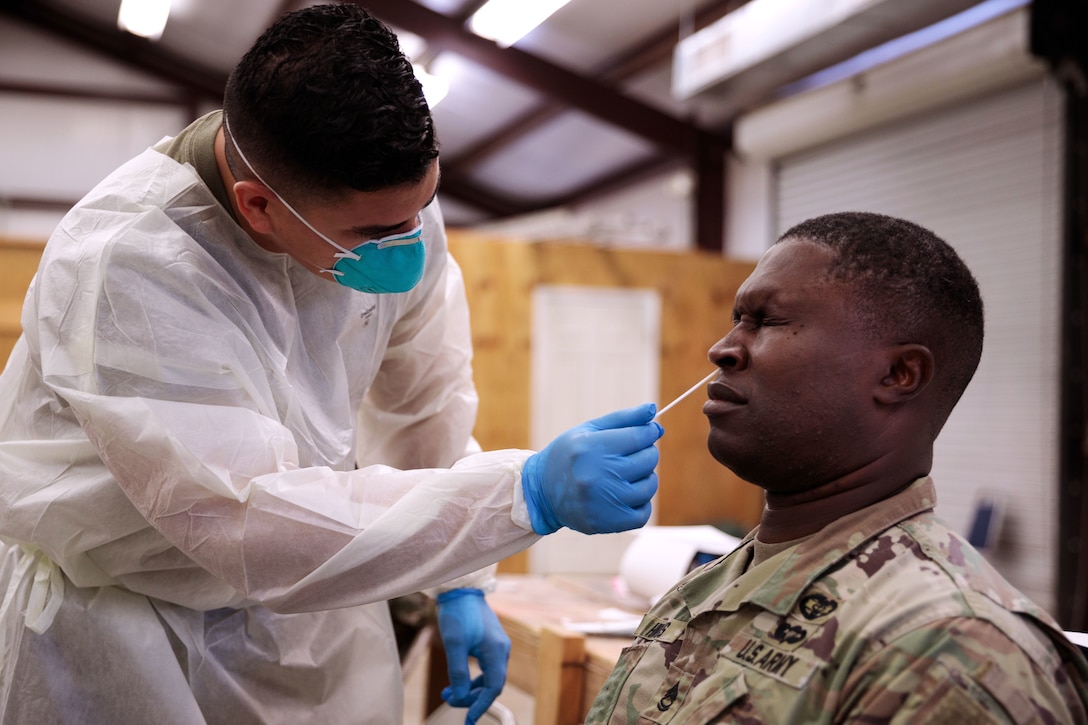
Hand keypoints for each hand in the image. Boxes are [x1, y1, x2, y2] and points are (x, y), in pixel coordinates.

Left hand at [436, 588, 510, 724]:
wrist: (461, 589)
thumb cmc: (458, 612)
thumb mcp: (453, 643)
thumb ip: (458, 671)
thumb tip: (459, 696)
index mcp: (496, 650)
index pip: (494, 688)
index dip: (481, 705)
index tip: (469, 719)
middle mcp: (501, 650)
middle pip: (491, 684)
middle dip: (471, 696)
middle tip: (449, 699)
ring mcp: (497, 646)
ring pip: (488, 677)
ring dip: (470, 688)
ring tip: (448, 692)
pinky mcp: (491, 643)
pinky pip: (486, 668)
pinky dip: (472, 677)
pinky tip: (457, 680)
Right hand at [522, 403, 662, 534]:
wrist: (541, 493)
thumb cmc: (568, 456)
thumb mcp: (588, 431)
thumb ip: (623, 419)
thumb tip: (652, 410)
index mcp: (591, 448)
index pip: (639, 437)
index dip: (649, 432)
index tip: (648, 432)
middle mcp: (597, 475)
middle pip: (647, 460)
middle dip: (646, 453)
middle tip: (633, 453)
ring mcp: (603, 501)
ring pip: (649, 486)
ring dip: (645, 478)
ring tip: (627, 475)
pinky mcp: (607, 522)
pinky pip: (643, 513)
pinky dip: (641, 503)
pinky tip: (626, 494)